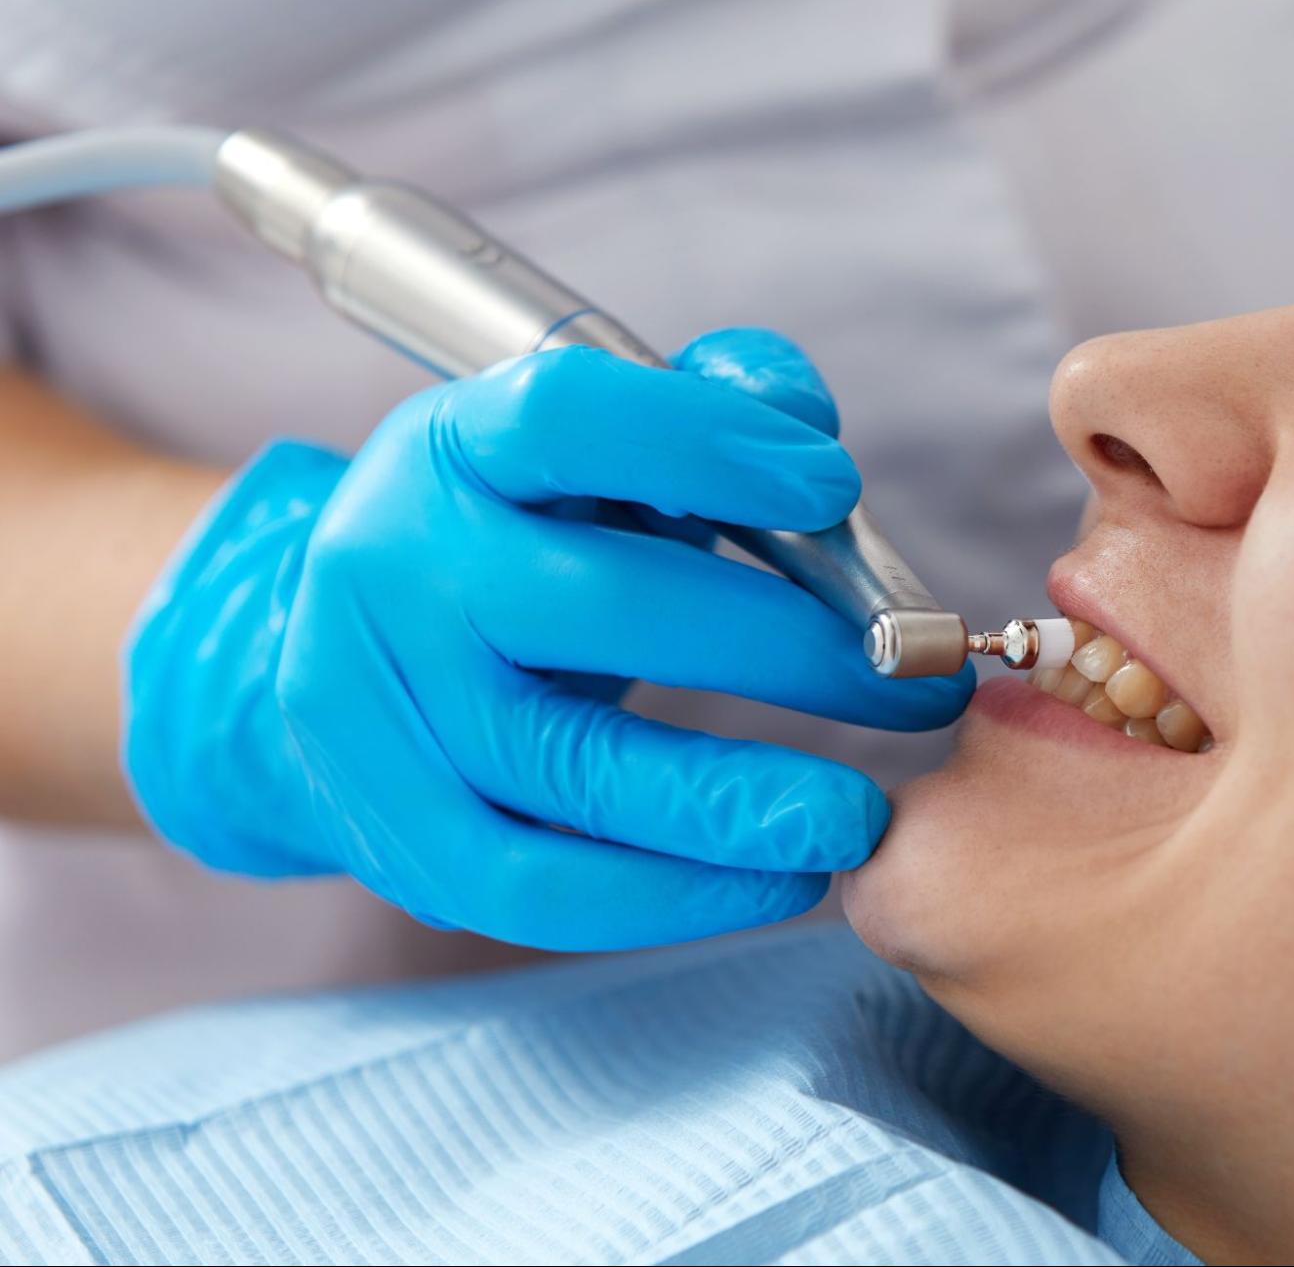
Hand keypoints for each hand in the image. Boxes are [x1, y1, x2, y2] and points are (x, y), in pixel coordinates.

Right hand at [124, 331, 971, 948]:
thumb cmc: (526, 539)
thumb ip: (711, 408)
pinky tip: (775, 882)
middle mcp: (396, 563)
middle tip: (916, 689)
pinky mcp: (392, 831)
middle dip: (786, 651)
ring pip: (574, 769)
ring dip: (739, 806)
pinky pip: (540, 885)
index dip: (709, 443)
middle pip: (604, 607)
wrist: (363, 658)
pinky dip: (672, 898)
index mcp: (454, 444)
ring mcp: (377, 708)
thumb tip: (803, 427)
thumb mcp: (598, 451)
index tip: (836, 488)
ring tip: (857, 820)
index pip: (568, 417)